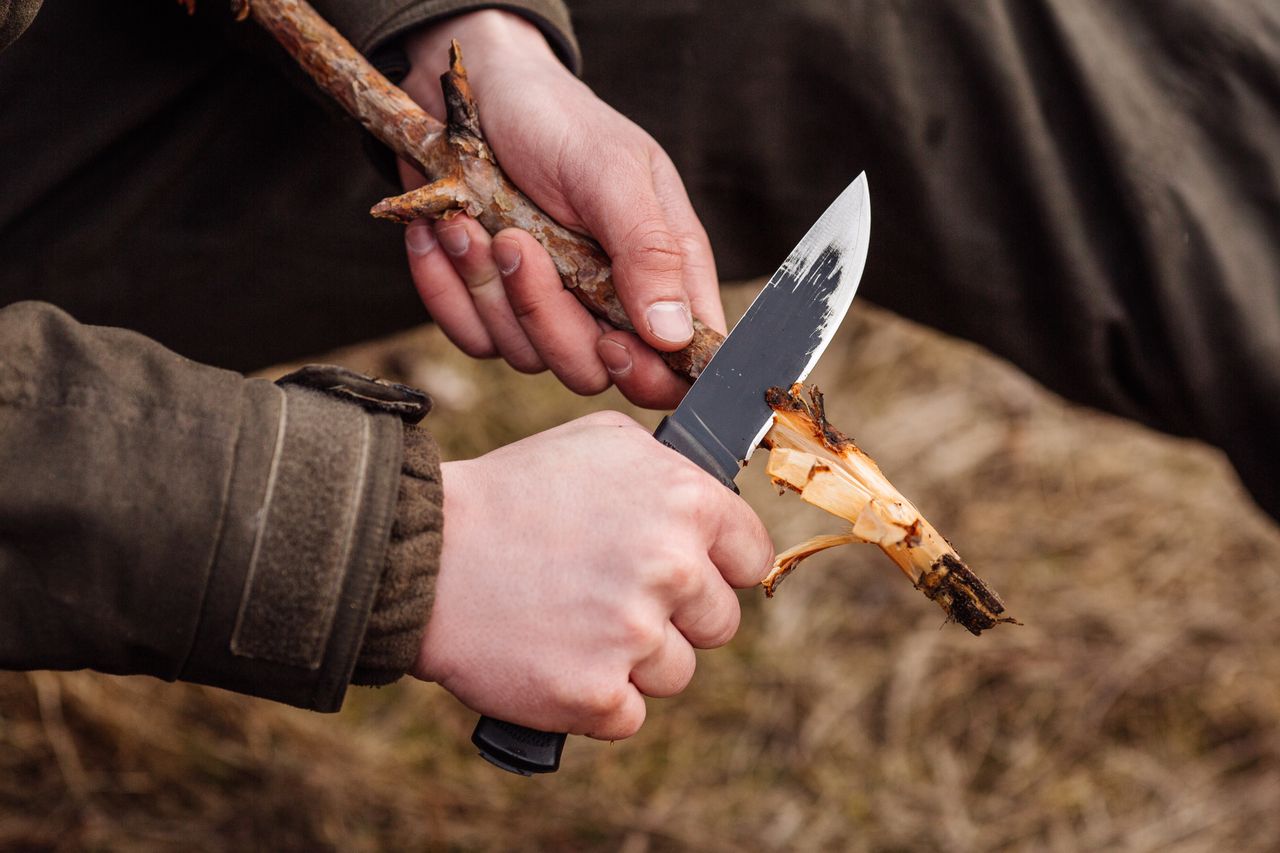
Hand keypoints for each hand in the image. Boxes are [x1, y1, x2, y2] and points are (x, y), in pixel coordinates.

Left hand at [397, 11, 725, 409]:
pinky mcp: (492, 308)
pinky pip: (472, 336)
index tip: (611, 343)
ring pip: (525, 356)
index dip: (650, 375)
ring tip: (470, 221)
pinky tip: (443, 233)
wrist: (471, 91)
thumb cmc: (555, 120)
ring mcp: (549, 309)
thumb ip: (649, 251)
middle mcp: (609, 300)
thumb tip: (675, 335)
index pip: (680, 360)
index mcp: (662, 269)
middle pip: (591, 371)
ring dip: (487, 286)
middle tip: (515, 241)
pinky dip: (447, 286)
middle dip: (544, 314)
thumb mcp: (611, 171)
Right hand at [411, 412, 772, 739]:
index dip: (715, 565)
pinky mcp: (598, 695)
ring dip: (634, 660)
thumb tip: (714, 501)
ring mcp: (636, 636)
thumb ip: (670, 470)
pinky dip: (597, 698)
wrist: (425, 556)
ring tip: (573, 622)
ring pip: (676, 672)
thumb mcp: (600, 443)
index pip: (750, 555)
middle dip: (674, 616)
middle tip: (609, 596)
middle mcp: (671, 567)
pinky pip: (629, 714)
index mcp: (684, 502)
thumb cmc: (512, 495)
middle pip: (719, 623)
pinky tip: (558, 658)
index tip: (682, 572)